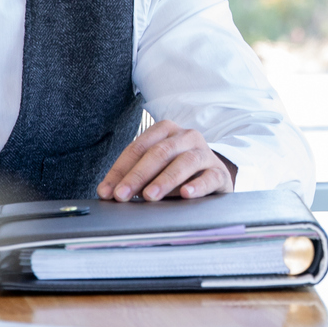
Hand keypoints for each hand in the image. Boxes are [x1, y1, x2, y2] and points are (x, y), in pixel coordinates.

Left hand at [97, 120, 236, 201]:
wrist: (213, 176)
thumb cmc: (176, 173)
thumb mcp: (154, 170)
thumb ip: (134, 178)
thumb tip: (108, 193)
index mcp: (166, 130)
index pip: (138, 147)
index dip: (120, 170)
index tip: (107, 191)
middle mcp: (187, 137)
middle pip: (159, 152)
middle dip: (137, 175)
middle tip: (122, 195)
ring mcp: (205, 153)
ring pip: (185, 162)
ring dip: (165, 180)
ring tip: (149, 196)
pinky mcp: (220, 172)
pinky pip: (210, 177)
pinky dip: (197, 186)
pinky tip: (186, 194)